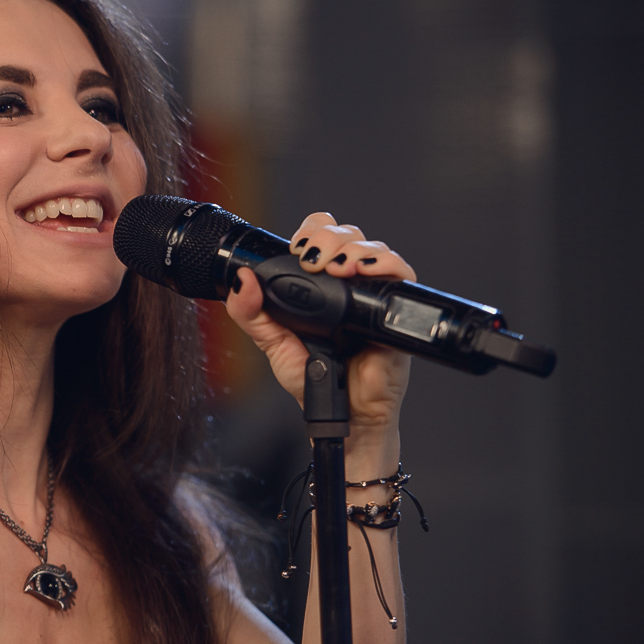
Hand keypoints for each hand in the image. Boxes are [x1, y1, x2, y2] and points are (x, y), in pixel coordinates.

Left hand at [224, 213, 413, 436]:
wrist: (342, 413)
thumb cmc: (312, 378)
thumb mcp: (271, 342)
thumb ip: (249, 312)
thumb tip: (241, 279)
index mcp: (318, 285)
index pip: (321, 235)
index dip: (312, 230)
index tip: (297, 248)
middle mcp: (348, 284)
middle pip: (348, 234)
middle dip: (329, 237)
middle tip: (313, 260)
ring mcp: (372, 294)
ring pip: (373, 248)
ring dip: (354, 249)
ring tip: (337, 268)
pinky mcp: (395, 310)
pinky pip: (401, 274)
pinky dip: (386, 264)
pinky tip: (365, 271)